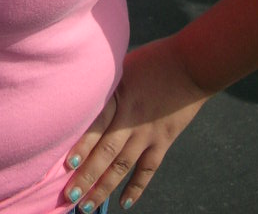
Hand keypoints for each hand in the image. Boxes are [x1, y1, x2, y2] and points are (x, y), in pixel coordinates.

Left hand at [64, 38, 209, 210]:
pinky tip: (124, 203)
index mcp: (119, 95)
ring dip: (104, 187)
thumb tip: (83, 95)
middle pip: (106, 151)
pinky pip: (148, 169)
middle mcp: (132, 118)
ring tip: (87, 205)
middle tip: (69, 196)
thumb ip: (105, 84)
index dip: (81, 147)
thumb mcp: (122, 64)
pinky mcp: (164, 140)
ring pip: (123, 166)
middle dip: (87, 176)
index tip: (66, 165)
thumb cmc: (154, 58)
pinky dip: (137, 187)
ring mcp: (148, 133)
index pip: (96, 126)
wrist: (192, 64)